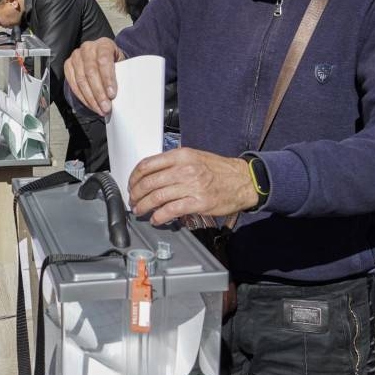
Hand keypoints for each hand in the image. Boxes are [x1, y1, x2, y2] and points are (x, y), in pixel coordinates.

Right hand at [63, 38, 125, 115]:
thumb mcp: (121, 64)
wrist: (101, 57)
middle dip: (98, 92)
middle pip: (91, 71)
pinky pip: (73, 83)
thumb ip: (120, 74)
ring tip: (99, 109)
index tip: (112, 95)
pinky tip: (90, 105)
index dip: (107, 78)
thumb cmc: (113, 62)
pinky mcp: (68, 65)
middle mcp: (88, 48)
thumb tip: (122, 95)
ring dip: (90, 98)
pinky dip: (82, 97)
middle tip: (106, 107)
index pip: (104, 60)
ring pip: (81, 79)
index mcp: (104, 44)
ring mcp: (76, 56)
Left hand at [127, 147, 258, 223]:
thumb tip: (151, 174)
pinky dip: (159, 216)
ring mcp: (192, 186)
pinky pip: (171, 210)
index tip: (131, 185)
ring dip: (144, 206)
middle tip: (133, 201)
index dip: (134, 177)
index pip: (148, 165)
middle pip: (149, 182)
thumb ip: (173, 163)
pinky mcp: (198, 202)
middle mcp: (185, 169)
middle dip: (136, 194)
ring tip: (140, 211)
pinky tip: (156, 219)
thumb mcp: (194, 157)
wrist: (243, 180)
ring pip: (157, 197)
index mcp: (181, 156)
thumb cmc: (219, 169)